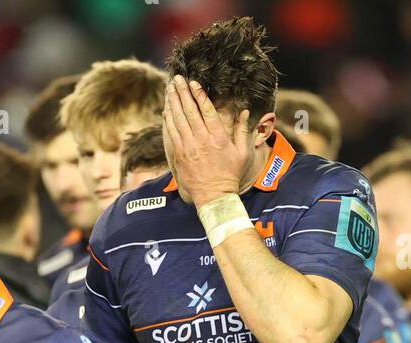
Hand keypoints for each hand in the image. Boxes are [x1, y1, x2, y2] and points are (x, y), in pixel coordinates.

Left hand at [162, 75, 251, 205]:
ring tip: (170, 89)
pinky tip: (166, 109)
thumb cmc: (230, 174)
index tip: (193, 82)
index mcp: (218, 137)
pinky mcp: (179, 155)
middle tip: (177, 79)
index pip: (206, 110)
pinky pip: (171, 133)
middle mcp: (201, 140)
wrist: (214, 195)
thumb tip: (244, 111)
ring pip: (178, 120)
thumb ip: (242, 130)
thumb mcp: (242, 152)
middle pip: (189, 111)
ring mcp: (188, 147)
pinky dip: (168, 119)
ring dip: (173, 102)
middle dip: (182, 93)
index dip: (199, 95)